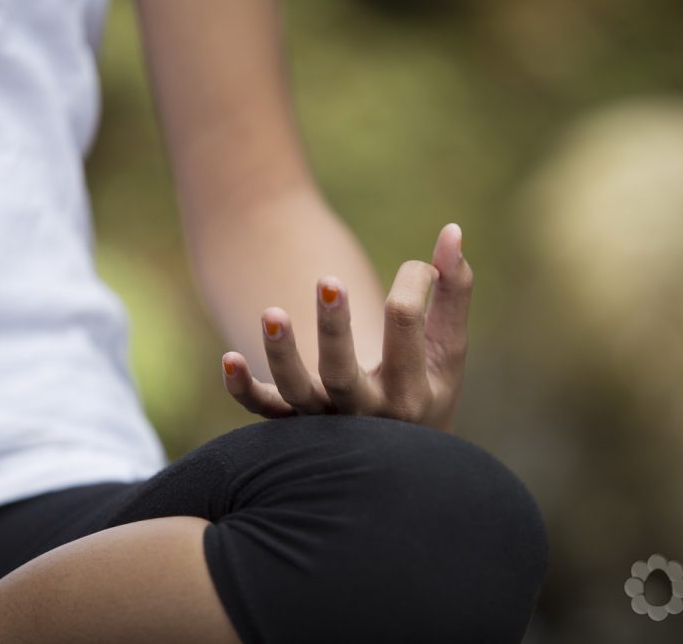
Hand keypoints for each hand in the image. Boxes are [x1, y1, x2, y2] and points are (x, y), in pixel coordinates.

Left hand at [220, 223, 471, 430]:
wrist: (398, 453)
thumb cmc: (426, 384)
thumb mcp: (449, 346)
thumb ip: (454, 290)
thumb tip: (453, 229)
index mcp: (411, 391)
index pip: (405, 327)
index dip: (412, 281)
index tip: (419, 269)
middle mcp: (364, 414)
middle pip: (342, 373)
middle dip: (334, 328)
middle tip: (329, 280)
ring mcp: (324, 421)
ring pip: (295, 391)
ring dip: (280, 354)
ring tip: (271, 312)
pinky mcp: (291, 422)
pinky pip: (262, 409)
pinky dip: (243, 389)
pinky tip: (228, 358)